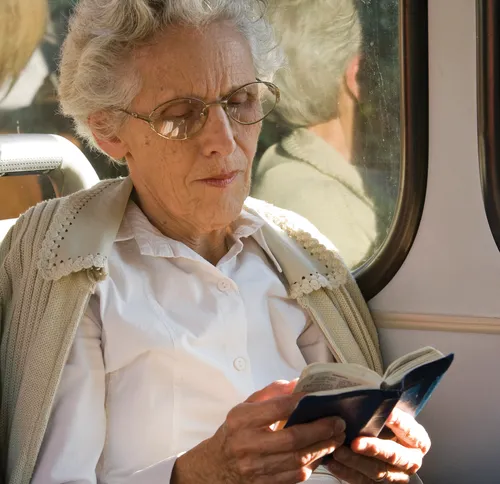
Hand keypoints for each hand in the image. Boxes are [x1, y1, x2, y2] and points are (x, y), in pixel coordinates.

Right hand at [172, 380, 345, 483]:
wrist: (217, 466)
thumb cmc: (236, 431)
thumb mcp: (245, 406)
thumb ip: (270, 393)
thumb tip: (296, 384)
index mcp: (241, 420)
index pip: (277, 408)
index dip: (301, 402)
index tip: (318, 398)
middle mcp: (247, 444)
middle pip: (292, 438)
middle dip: (320, 429)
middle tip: (338, 422)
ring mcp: (255, 468)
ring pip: (297, 459)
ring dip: (322, 448)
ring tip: (336, 437)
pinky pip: (295, 476)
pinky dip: (312, 464)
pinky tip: (321, 453)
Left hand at [326, 408, 430, 482]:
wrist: (382, 438)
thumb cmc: (384, 422)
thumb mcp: (390, 414)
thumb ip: (384, 409)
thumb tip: (372, 397)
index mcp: (418, 441)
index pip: (411, 432)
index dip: (399, 423)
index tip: (386, 414)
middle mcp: (410, 460)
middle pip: (394, 456)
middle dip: (374, 448)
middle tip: (355, 442)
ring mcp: (396, 475)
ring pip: (377, 472)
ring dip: (356, 462)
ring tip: (338, 451)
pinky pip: (363, 481)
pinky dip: (346, 472)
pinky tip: (333, 462)